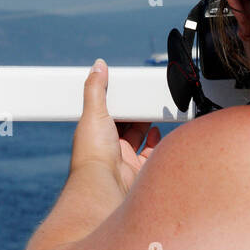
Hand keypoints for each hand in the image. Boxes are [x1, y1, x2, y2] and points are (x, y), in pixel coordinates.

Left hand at [71, 59, 161, 193]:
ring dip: (146, 124)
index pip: (106, 112)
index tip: (125, 88)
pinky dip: (154, 141)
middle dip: (134, 111)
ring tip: (152, 109)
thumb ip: (96, 88)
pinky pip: (149, 153)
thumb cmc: (93, 152)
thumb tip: (97, 66)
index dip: (115, 100)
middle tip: (142, 96)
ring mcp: (124, 159)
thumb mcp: (93, 112)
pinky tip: (156, 130)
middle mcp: (108, 146)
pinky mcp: (138, 170)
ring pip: (138, 137)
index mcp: (94, 132)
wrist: (106, 184)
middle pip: (124, 124)